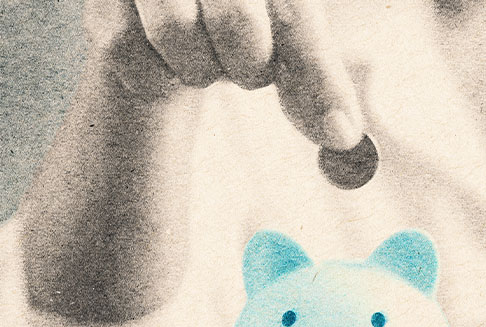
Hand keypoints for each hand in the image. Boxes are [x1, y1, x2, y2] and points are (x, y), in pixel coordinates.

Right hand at [84, 0, 362, 148]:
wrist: (175, 0)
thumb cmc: (240, 14)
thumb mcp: (287, 37)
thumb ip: (315, 83)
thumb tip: (343, 136)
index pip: (300, 22)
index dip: (322, 81)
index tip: (340, 135)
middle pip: (239, 26)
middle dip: (248, 66)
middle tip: (243, 64)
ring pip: (176, 35)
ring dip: (198, 68)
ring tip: (203, 52)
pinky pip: (126, 52)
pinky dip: (152, 76)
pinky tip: (165, 60)